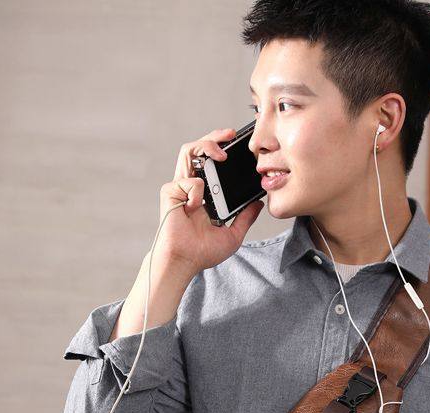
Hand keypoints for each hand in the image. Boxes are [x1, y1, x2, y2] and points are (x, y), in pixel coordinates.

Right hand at [155, 127, 264, 270]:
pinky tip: (196, 207)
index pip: (212, 164)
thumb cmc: (202, 252)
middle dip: (214, 137)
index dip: (222, 150)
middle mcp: (192, 187)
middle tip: (231, 135)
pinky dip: (197, 191)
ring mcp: (180, 188)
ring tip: (221, 154)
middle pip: (199, 150)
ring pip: (189, 152)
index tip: (240, 146)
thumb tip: (258, 203)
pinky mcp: (171, 192)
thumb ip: (245, 218)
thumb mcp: (233, 234)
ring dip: (206, 146)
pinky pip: (189, 181)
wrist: (185, 261)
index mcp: (205, 194)